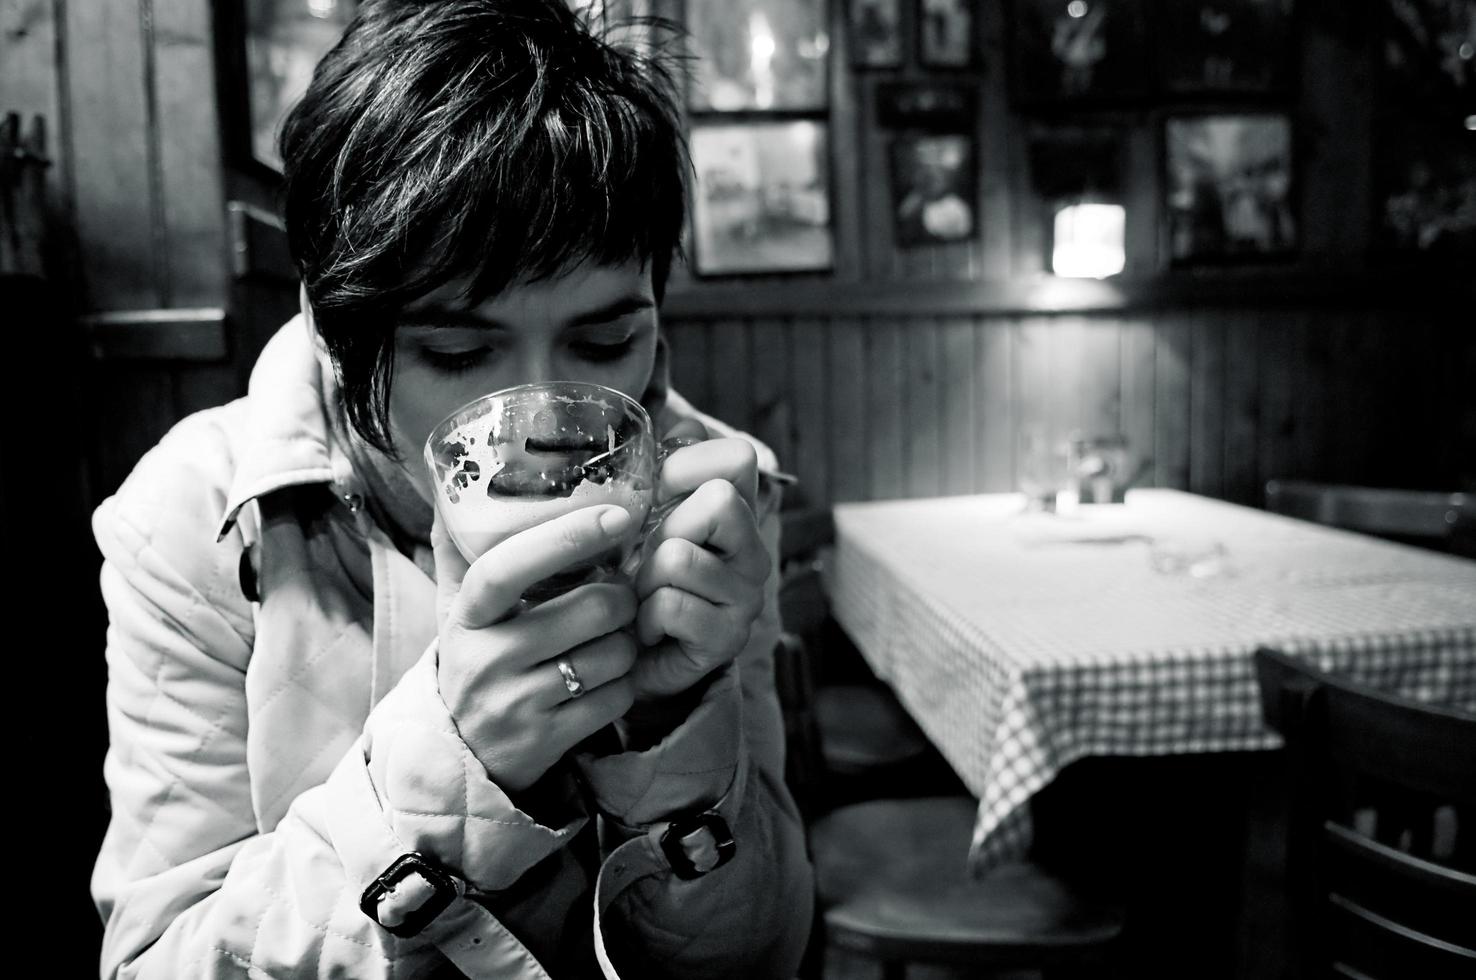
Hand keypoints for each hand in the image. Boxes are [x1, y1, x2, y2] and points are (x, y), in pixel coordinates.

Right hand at [432, 505, 639, 791]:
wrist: (458, 755)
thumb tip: (446, 477)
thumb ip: (458, 551)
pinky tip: (610, 678)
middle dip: (622, 596)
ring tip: (614, 638)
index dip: (565, 538)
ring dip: (628, 641)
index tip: (616, 516)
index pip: (507, 567)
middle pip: (588, 609)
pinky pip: (615, 698)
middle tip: (621, 594)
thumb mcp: (457, 611)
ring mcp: (515, 704)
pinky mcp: (546, 741)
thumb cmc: (474, 662)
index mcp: (466, 617)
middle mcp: (486, 660)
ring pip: (611, 653)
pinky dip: (626, 684)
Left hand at [630, 434, 770, 701]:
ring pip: (681, 556)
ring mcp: (746, 596)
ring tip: (643, 597)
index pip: (738, 457)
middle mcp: (753, 551)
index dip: (686, 464)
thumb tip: (682, 423)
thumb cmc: (638, 579)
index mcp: (738, 512)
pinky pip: (672, 606)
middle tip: (649, 556)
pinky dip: (645, 619)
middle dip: (665, 525)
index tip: (657, 491)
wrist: (635, 658)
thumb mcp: (647, 517)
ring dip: (644, 579)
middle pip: (721, 499)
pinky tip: (648, 629)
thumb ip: (665, 469)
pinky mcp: (726, 639)